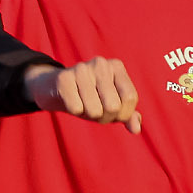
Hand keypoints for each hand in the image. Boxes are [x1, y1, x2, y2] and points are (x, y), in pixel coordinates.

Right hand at [25, 56, 140, 130]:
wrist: (56, 88)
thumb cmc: (90, 97)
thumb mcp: (111, 105)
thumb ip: (127, 115)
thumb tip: (136, 128)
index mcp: (116, 66)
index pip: (130, 98)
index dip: (123, 114)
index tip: (113, 113)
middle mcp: (101, 63)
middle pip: (113, 106)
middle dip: (105, 117)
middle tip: (96, 110)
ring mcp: (81, 68)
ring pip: (95, 110)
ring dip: (89, 115)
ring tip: (83, 104)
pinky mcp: (63, 78)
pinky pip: (76, 109)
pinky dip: (74, 111)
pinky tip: (71, 101)